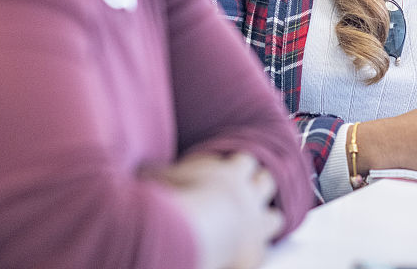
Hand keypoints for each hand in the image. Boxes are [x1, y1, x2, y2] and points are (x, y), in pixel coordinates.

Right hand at [154, 152, 281, 268]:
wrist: (194, 233)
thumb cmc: (177, 199)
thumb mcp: (162, 177)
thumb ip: (158, 171)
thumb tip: (141, 166)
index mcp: (232, 173)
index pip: (246, 160)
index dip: (240, 165)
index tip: (232, 170)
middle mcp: (250, 196)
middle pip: (267, 183)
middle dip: (259, 187)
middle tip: (247, 194)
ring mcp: (257, 225)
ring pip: (275, 217)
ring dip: (265, 219)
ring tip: (254, 225)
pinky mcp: (256, 253)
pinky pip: (264, 251)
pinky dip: (255, 252)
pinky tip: (244, 255)